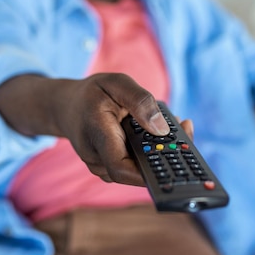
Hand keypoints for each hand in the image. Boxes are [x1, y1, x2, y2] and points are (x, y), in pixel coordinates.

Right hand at [0, 72, 192, 186]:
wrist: (67, 106)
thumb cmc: (92, 93)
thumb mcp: (116, 83)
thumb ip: (140, 101)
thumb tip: (162, 128)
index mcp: (96, 135)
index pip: (121, 168)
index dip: (148, 171)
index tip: (174, 157)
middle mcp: (97, 158)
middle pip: (135, 172)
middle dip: (164, 156)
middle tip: (187, 129)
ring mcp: (103, 166)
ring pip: (137, 169)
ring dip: (159, 152)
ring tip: (177, 125)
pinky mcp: (110, 167)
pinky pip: (134, 165)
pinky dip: (150, 151)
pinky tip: (162, 132)